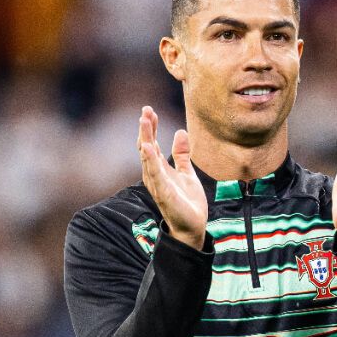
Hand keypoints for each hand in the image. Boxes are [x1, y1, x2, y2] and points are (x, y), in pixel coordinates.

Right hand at [137, 106, 207, 249]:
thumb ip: (182, 155)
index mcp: (160, 169)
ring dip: (146, 138)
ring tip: (144, 121)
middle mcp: (155, 175)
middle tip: (145, 109)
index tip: (150, 110)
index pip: (153, 143)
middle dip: (146, 128)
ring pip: (148, 157)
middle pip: (147, 146)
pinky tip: (148, 146)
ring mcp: (158, 183)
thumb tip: (180, 132)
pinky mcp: (163, 192)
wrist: (192, 227)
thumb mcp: (187, 173)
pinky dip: (151, 160)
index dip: (151, 127)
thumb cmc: (187, 202)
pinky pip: (155, 174)